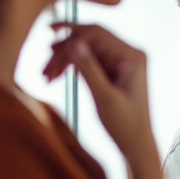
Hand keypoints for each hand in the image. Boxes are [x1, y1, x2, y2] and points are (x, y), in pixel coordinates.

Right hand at [43, 24, 154, 160]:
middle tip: (43, 70)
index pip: (97, 34)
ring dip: (64, 59)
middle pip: (90, 39)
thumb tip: (72, 42)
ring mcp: (121, 61)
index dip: (70, 36)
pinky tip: (55, 77)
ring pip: (86, 49)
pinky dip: (71, 66)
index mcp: (132, 56)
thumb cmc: (124, 124)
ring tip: (46, 76)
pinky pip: (88, 60)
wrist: (136, 144)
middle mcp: (129, 53)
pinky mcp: (113, 70)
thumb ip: (88, 68)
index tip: (47, 48)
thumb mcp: (103, 96)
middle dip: (64, 50)